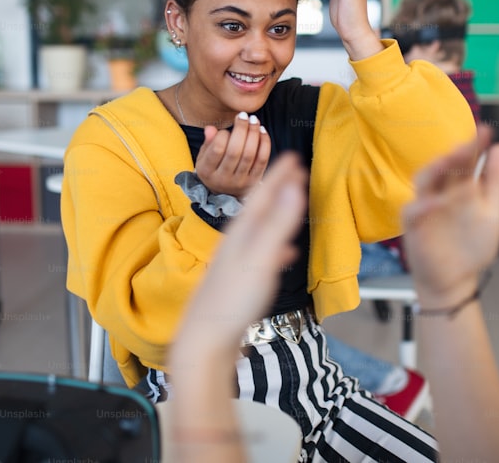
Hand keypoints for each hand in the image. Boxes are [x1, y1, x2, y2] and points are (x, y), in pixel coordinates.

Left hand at [175, 153, 306, 353]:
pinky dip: (276, 249)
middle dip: (277, 189)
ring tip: (291, 207)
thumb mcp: (260, 258)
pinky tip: (284, 256)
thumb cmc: (233, 300)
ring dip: (276, 215)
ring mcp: (235, 264)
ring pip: (259, 230)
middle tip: (293, 172)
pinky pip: (261, 255)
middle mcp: (235, 243)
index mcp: (240, 233)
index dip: (277, 175)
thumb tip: (294, 186)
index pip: (261, 195)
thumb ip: (278, 223)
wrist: (204, 342)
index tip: (292, 155)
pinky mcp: (238, 284)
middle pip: (258, 208)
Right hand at [194, 112, 271, 197]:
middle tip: (243, 115)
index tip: (225, 130)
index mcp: (207, 172)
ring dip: (254, 133)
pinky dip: (264, 143)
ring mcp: (241, 182)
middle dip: (241, 129)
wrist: (226, 193)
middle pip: (235, 151)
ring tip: (254, 120)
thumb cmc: (214, 168)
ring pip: (250, 154)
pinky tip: (262, 131)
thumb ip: (208, 142)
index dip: (223, 135)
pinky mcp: (255, 181)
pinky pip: (262, 160)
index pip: (217, 149)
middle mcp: (224, 179)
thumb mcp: (204, 157)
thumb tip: (211, 128)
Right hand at [401, 125, 498, 308]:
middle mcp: (442, 191)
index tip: (487, 132)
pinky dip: (423, 206)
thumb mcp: (492, 211)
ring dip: (436, 169)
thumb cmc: (471, 245)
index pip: (467, 160)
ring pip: (424, 181)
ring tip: (449, 160)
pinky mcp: (413, 226)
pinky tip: (436, 202)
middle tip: (470, 143)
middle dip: (456, 153)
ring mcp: (426, 207)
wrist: (455, 280)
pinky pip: (412, 212)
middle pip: (445, 165)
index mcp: (461, 185)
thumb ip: (496, 181)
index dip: (475, 145)